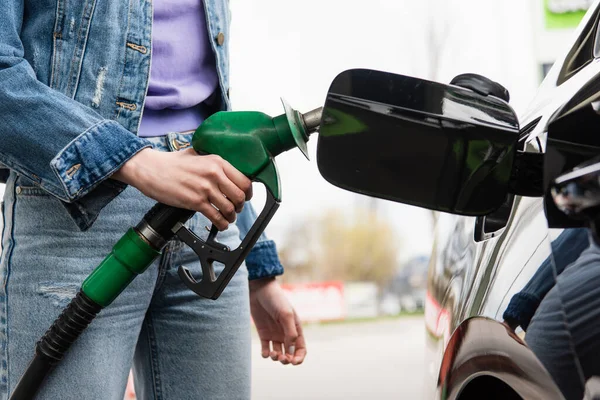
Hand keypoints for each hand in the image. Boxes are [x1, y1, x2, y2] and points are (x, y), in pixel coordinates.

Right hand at [112, 148, 251, 230]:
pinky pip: (216, 217)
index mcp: (217, 161)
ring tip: (227, 218)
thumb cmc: (171, 163)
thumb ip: (213, 162)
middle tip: (236, 209)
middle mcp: (214, 174)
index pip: (244, 180)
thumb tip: (228, 172)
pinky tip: (220, 224)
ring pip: (230, 209)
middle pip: (240, 196)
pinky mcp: (195, 202)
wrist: (150, 169)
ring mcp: (205, 189)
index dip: (248, 192)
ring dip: (231, 217)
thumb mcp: (197, 154)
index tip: (245, 197)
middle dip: (240, 206)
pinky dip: (221, 224)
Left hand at [249, 277, 306, 365]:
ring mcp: (274, 334)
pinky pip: (266, 349)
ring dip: (277, 358)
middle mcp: (286, 333)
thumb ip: (290, 333)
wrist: (259, 290)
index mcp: (296, 329)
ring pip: (278, 354)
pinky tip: (266, 352)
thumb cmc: (276, 300)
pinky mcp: (264, 334)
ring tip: (273, 354)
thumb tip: (292, 350)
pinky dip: (266, 354)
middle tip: (282, 358)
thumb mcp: (286, 315)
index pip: (301, 349)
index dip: (299, 358)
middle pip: (290, 354)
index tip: (294, 362)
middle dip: (287, 360)